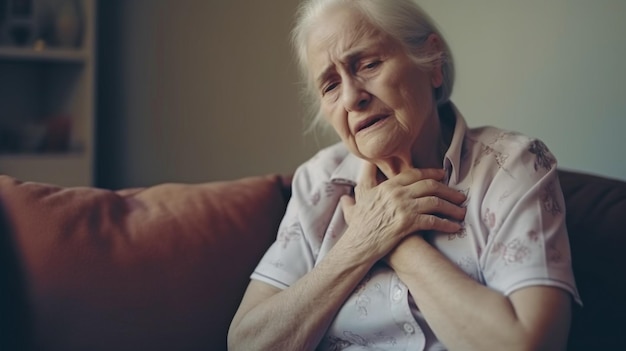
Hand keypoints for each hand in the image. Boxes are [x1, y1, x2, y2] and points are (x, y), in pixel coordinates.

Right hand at [338, 162, 465, 260]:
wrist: (358, 245)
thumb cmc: (357, 227)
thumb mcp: (355, 204)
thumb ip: (357, 191)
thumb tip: (349, 190)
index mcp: (387, 186)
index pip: (414, 174)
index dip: (431, 173)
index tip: (442, 175)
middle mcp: (397, 193)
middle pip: (429, 185)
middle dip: (448, 190)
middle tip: (459, 195)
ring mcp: (403, 208)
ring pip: (435, 202)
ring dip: (452, 207)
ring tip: (461, 212)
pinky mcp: (408, 223)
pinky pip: (434, 221)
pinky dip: (447, 224)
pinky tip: (455, 227)